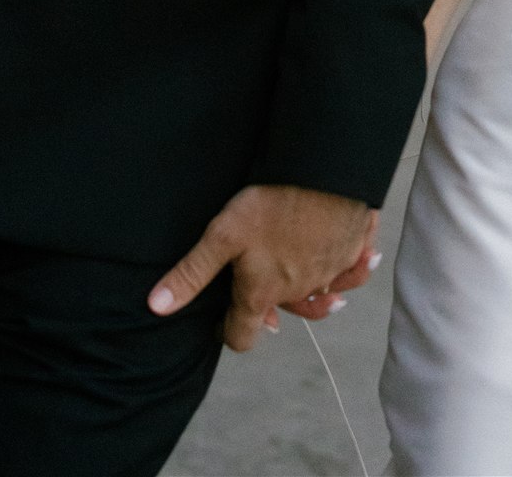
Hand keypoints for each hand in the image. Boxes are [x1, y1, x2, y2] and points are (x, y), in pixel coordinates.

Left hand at [148, 184, 373, 350]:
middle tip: (260, 287)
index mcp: (262, 293)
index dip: (229, 332)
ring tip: (304, 284)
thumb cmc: (273, 204)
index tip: (223, 319)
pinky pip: (355, 271)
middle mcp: (298, 291)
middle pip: (282, 314)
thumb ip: (192, 272)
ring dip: (313, 294)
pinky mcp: (355, 249)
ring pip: (322, 296)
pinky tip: (349, 260)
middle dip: (271, 306)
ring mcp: (330, 272)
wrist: (329, 174)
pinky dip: (351, 271)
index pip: (242, 337)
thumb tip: (156, 307)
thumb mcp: (222, 234)